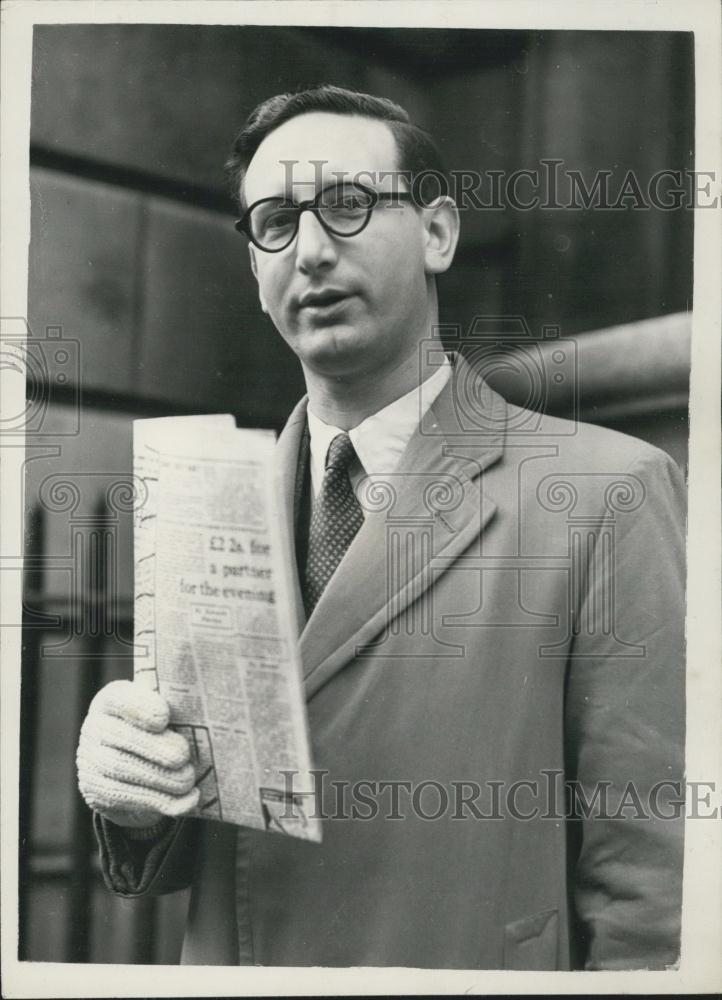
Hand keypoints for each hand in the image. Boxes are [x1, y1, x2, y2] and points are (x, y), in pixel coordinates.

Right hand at [76, 679, 199, 828]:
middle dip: (155, 748)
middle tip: (183, 756)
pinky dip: (164, 802)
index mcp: (110, 701)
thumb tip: (205, 716)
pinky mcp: (98, 794)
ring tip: (188, 780)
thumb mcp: (162, 715)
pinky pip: (129, 799)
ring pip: (123, 771)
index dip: (140, 707)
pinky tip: (190, 800)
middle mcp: (94, 729)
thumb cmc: (156, 732)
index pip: (118, 698)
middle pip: (119, 737)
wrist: (131, 770)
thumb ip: (175, 710)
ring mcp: (90, 762)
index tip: (164, 717)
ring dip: (162, 779)